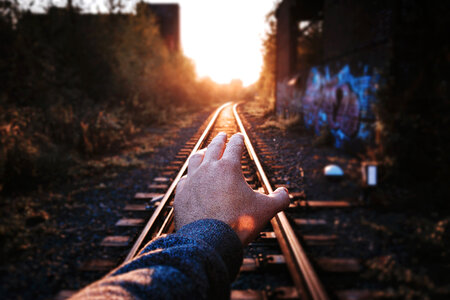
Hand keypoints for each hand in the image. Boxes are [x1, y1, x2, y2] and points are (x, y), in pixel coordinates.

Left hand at [174, 132, 289, 244]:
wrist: (209, 241)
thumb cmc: (239, 223)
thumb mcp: (265, 210)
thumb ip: (279, 199)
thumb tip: (285, 193)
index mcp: (228, 167)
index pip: (234, 146)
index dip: (238, 140)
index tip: (239, 137)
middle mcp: (208, 169)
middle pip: (213, 147)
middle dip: (220, 140)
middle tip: (223, 136)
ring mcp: (192, 180)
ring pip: (195, 159)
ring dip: (202, 152)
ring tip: (204, 151)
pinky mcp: (181, 194)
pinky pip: (185, 179)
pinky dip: (190, 175)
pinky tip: (191, 178)